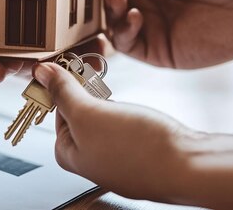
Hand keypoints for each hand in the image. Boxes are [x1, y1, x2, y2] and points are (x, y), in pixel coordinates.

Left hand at [33, 62, 191, 201]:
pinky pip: (123, 124)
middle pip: (78, 113)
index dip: (61, 86)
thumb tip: (41, 75)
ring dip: (103, 96)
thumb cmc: (139, 150)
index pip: (55, 111)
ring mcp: (116, 156)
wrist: (191, 166)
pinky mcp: (139, 151)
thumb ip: (63, 93)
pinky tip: (131, 107)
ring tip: (111, 88)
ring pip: (102, 116)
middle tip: (93, 72)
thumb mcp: (89, 114)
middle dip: (84, 89)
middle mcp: (92, 159)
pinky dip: (123, 109)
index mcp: (70, 155)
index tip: (68, 67)